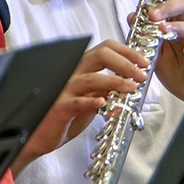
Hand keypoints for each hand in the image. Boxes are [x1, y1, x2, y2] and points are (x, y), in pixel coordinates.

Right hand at [12, 40, 147, 173]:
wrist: (40, 136)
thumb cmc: (66, 115)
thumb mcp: (90, 97)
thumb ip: (106, 87)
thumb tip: (131, 81)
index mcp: (82, 68)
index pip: (105, 48)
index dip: (127, 51)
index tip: (143, 61)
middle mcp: (73, 73)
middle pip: (100, 55)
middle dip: (125, 62)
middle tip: (141, 74)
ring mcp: (65, 89)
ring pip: (92, 78)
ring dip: (115, 81)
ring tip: (131, 88)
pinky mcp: (60, 107)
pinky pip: (76, 102)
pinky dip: (91, 102)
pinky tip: (103, 103)